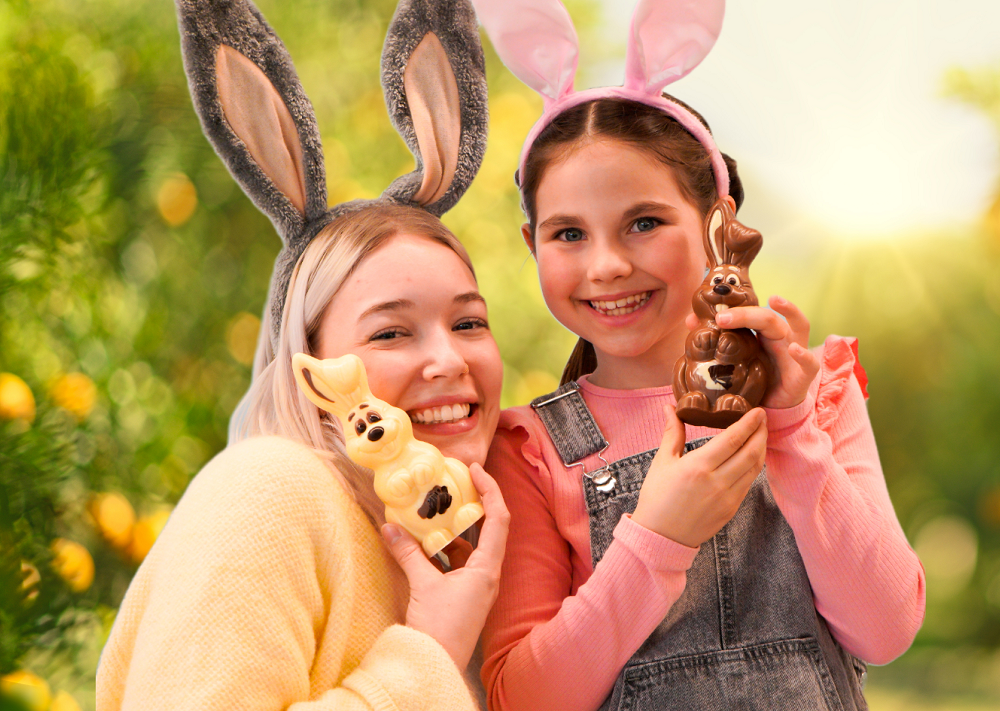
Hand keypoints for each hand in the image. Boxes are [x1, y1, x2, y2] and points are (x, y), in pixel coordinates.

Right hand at [380, 463, 508, 670]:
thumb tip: (391, 527)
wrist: (434, 666)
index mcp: (487, 568)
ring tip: (431, 511)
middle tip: (452, 485)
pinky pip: (456, 563)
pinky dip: (441, 550)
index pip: (499, 518)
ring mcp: (476, 586)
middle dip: (469, 506)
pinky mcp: (463, 595)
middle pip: (487, 529)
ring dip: (451, 529)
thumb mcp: (423, 585)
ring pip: (468, 546)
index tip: (475, 470)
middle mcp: (487, 575)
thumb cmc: (439, 629)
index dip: (490, 490)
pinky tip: (422, 543)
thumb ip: (408, 553)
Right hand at [632, 404, 766, 547]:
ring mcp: (728, 498)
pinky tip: (751, 457)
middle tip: (763, 418)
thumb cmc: (657, 498)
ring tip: (760, 434)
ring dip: (761, 449)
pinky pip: (748, 483)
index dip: (749, 423)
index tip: (758, 411)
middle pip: (750, 452)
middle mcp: (717, 481)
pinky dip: (753, 466)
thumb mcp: (662, 462)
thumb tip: (671, 408)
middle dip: (761, 432)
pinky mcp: (732, 509)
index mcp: (698, 467)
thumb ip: (672, 433)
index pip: (732, 439)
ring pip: (754, 468)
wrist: (660, 537)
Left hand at [689, 295, 819, 407]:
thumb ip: (716, 342)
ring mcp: (796, 352)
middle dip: (747, 314)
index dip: (734, 310)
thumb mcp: (736, 360)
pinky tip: (794, 350)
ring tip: (775, 302)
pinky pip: (809, 362)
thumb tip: (690, 321)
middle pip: (769, 317)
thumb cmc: (756, 378)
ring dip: (789, 311)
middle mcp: (781, 337)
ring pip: (800, 325)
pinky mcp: (804, 374)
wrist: (774, 407)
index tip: (712, 315)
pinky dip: (804, 354)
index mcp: (763, 332)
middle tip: (723, 318)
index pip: (752, 313)